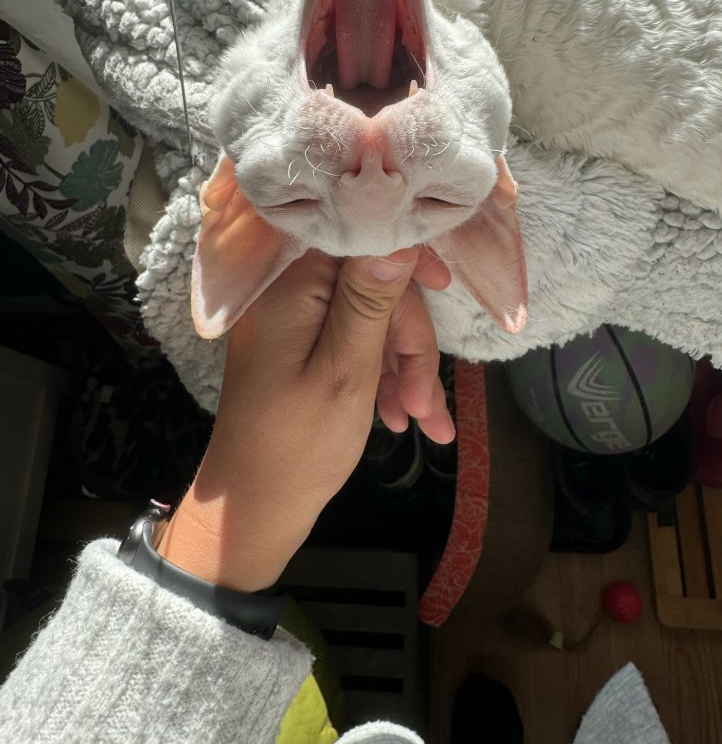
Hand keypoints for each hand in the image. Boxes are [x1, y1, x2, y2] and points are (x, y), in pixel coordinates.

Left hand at [158, 246, 453, 591]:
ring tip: (426, 423)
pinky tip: (405, 418)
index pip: (358, 239)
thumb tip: (398, 234)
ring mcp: (295, 322)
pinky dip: (383, 377)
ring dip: (404, 368)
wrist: (253, 509)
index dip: (407, 259)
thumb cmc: (297, 446)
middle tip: (427, 401)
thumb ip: (370, 301)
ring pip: (372, 320)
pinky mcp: (303, 348)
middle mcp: (288, 293)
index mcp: (289, 286)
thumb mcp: (345, 372)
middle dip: (409, 342)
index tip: (445, 289)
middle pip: (372, 286)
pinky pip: (355, 344)